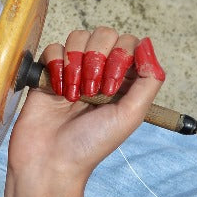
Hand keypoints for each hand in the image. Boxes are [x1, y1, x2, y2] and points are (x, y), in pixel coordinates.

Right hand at [0, 26, 162, 196]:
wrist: (50, 162)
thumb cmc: (91, 145)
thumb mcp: (131, 115)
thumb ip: (149, 80)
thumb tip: (147, 43)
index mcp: (123, 81)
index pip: (128, 43)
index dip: (120, 57)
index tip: (112, 87)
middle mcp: (99, 72)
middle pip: (103, 34)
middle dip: (97, 59)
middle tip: (91, 93)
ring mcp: (73, 71)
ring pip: (78, 37)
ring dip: (76, 64)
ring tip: (73, 96)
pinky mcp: (48, 74)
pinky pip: (52, 49)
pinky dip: (56, 67)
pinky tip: (56, 92)